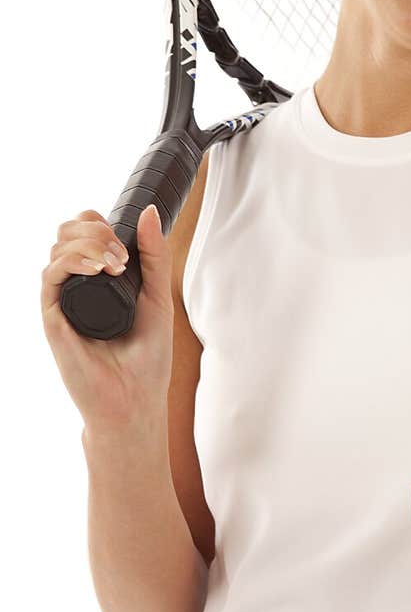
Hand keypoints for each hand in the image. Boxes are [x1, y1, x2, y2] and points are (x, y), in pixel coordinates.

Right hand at [41, 203, 174, 431]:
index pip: (85, 233)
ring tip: (117, 265)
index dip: (98, 222)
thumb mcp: (158, 297)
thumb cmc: (147, 358)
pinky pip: (51, 276)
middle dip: (93, 228)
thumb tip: (149, 211)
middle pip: (67, 232)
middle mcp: (78, 286)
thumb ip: (154, 255)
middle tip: (121, 254)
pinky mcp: (53, 317)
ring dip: (90, 244)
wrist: (135, 400)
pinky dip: (73, 262)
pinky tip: (98, 269)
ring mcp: (64, 301)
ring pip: (58, 248)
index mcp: (99, 280)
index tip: (125, 239)